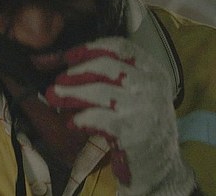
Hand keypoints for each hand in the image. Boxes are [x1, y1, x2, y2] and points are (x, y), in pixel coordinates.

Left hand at [45, 37, 194, 194]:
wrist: (161, 168)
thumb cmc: (142, 127)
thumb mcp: (137, 95)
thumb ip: (111, 78)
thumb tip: (67, 64)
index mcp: (154, 72)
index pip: (121, 47)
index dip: (91, 48)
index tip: (69, 55)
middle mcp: (152, 86)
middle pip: (106, 66)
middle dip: (77, 71)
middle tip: (59, 80)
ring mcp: (143, 108)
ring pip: (99, 91)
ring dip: (72, 93)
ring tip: (54, 96)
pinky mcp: (132, 132)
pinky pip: (97, 118)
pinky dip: (80, 118)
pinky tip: (72, 122)